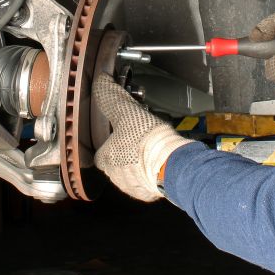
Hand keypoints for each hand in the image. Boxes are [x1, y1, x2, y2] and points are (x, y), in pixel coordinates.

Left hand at [92, 73, 192, 201]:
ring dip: (138, 165)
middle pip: (116, 163)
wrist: (173, 163)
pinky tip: (159, 162)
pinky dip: (151, 174)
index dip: (111, 142)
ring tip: (151, 150)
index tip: (121, 134)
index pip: (102, 152)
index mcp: (106, 159)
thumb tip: (101, 81)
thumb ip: (112, 97)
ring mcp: (132, 187)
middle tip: (139, 140)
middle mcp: (115, 176)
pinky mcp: (148, 194)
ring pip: (131, 174)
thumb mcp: (127, 111)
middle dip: (126, 153)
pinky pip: (146, 184)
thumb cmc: (148, 140)